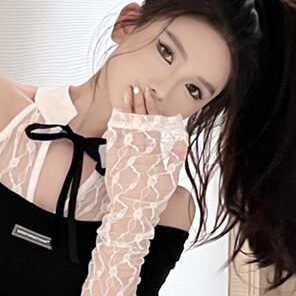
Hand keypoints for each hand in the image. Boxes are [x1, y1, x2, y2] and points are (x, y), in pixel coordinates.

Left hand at [103, 83, 188, 208]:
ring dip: (125, 109)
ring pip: (124, 125)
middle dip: (136, 102)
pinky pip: (113, 138)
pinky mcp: (113, 159)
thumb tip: (182, 135)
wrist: (133, 209)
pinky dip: (114, 125)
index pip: (151, 122)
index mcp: (152, 149)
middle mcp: (137, 148)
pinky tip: (114, 116)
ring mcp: (123, 152)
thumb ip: (177, 153)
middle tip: (134, 86)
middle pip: (136, 119)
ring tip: (124, 95)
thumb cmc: (153, 193)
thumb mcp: (171, 174)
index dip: (149, 106)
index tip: (147, 92)